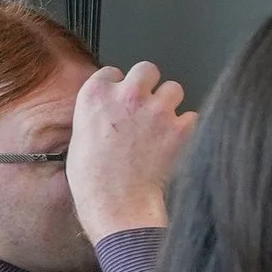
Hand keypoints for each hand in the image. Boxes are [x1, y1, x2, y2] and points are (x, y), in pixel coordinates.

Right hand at [68, 61, 190, 239]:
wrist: (117, 202)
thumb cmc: (93, 179)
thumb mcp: (80, 136)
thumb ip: (98, 113)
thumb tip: (111, 111)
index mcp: (95, 94)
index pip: (113, 72)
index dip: (119, 87)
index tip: (123, 100)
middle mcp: (127, 95)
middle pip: (147, 69)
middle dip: (149, 85)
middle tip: (148, 104)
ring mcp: (156, 110)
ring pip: (174, 88)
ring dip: (171, 103)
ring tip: (163, 124)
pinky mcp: (178, 128)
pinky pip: (192, 116)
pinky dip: (187, 127)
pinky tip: (176, 140)